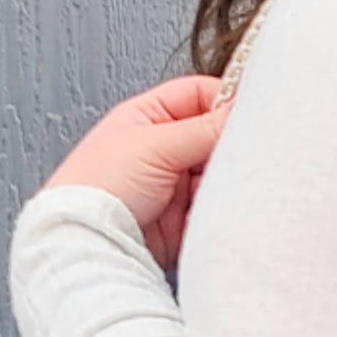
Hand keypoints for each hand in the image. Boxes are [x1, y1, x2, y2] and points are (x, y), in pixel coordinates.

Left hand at [40, 74, 231, 271]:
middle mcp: (162, 147)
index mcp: (149, 116)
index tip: (250, 116)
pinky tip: (217, 209)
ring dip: (224, 181)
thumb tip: (243, 111)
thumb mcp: (156, 145)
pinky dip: (219, 208)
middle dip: (228, 148)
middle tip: (242, 155)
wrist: (85, 242)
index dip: (227, 102)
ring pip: (218, 174)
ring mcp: (173, 184)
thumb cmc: (98, 187)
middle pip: (214, 137)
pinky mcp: (181, 218)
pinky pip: (214, 206)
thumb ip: (205, 127)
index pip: (200, 95)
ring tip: (225, 186)